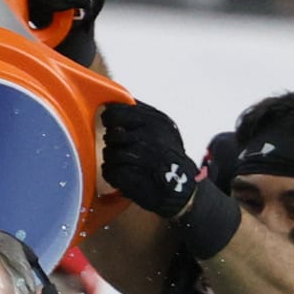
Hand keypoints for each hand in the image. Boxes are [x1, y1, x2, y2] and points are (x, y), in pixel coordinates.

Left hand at [102, 101, 246, 261]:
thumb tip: (111, 104)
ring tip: (120, 163)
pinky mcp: (134, 179)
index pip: (118, 112)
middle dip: (111, 141)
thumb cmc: (169, 156)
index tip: (110, 123)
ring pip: (109, 153)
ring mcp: (143, 158)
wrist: (183, 188)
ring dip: (110, 159)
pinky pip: (109, 172)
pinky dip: (111, 174)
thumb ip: (140, 116)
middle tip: (118, 146)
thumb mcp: (163, 128)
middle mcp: (150, 137)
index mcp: (157, 121)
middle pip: (112, 134)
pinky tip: (119, 174)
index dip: (109, 117)